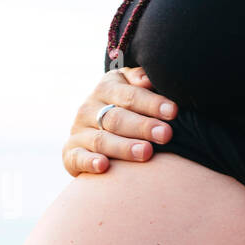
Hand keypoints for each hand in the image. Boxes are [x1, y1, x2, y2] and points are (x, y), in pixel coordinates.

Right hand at [61, 68, 177, 176]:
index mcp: (106, 87)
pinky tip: (104, 165)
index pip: (129, 95)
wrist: (95, 130)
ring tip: (146, 152)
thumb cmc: (127, 109)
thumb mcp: (132, 88)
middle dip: (143, 127)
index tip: (173, 112)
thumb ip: (141, 81)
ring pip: (102, 140)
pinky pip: (78, 157)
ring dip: (124, 147)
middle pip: (116, 118)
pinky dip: (90, 162)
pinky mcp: (70, 152)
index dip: (152, 103)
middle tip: (165, 135)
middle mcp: (88, 108)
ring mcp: (78, 131)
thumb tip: (148, 79)